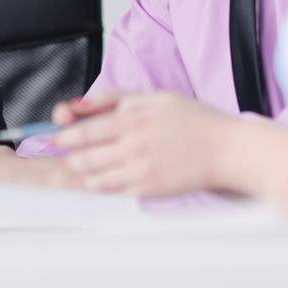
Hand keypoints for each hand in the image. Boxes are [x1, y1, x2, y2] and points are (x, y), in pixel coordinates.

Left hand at [54, 91, 238, 196]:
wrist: (225, 150)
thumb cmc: (194, 120)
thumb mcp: (156, 97)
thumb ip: (117, 98)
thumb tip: (81, 104)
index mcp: (132, 118)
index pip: (84, 129)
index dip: (66, 135)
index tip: (62, 137)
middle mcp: (132, 143)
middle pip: (83, 155)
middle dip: (70, 155)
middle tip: (70, 154)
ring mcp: (139, 168)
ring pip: (94, 175)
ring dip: (83, 172)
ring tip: (84, 167)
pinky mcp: (147, 188)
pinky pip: (112, 190)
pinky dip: (100, 186)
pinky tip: (102, 181)